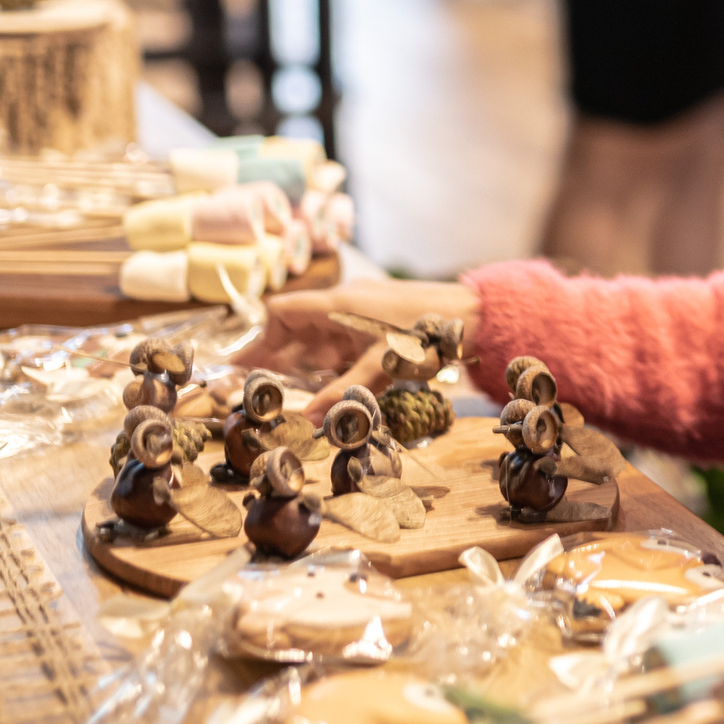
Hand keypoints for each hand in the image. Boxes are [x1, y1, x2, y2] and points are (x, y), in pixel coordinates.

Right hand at [235, 279, 479, 412]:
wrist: (474, 315)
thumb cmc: (425, 333)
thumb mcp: (380, 368)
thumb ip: (342, 393)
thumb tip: (308, 420)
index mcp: (338, 303)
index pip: (282, 312)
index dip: (262, 337)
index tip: (248, 365)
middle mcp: (346, 303)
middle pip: (298, 326)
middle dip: (278, 354)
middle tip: (258, 384)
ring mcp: (364, 312)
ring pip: (322, 335)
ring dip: (305, 360)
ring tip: (287, 389)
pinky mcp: (381, 323)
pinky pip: (344, 340)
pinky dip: (331, 360)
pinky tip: (328, 383)